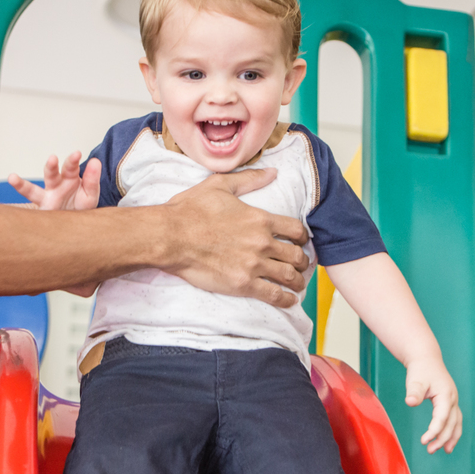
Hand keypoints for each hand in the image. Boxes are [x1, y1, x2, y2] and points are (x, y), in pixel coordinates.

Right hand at [8, 152, 99, 211]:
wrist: (79, 225)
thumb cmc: (82, 207)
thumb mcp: (91, 195)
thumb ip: (92, 180)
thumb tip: (96, 161)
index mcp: (70, 179)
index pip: (70, 167)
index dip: (72, 161)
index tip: (77, 154)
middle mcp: (55, 185)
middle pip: (51, 175)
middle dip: (50, 167)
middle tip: (52, 159)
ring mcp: (46, 198)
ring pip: (32, 191)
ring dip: (22, 185)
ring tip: (12, 178)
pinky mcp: (40, 211)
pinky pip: (26, 208)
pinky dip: (16, 204)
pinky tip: (6, 198)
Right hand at [163, 169, 309, 306]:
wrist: (171, 236)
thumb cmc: (190, 210)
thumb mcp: (220, 185)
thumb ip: (249, 179)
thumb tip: (272, 172)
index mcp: (260, 219)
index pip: (296, 230)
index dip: (303, 237)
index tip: (301, 242)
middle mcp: (262, 242)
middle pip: (296, 255)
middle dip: (302, 261)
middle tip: (301, 265)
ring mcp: (254, 265)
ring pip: (289, 276)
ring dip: (298, 281)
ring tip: (297, 284)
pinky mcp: (243, 284)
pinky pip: (273, 295)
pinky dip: (285, 300)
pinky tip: (289, 301)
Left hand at [405, 356, 461, 453]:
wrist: (426, 359)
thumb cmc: (421, 370)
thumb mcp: (415, 380)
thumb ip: (414, 392)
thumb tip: (410, 402)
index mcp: (446, 395)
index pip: (442, 418)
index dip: (434, 431)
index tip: (424, 441)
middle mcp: (453, 399)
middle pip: (452, 423)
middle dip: (442, 438)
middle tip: (430, 450)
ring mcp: (453, 401)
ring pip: (457, 423)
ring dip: (452, 437)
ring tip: (445, 451)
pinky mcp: (450, 402)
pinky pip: (455, 420)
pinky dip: (453, 431)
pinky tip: (447, 441)